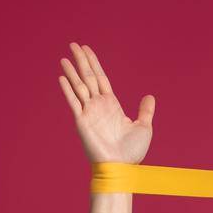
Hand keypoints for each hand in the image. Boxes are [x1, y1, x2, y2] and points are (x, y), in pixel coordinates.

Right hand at [58, 42, 154, 164]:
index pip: (100, 78)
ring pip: (79, 86)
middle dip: (81, 61)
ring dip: (71, 72)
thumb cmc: (131, 152)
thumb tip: (150, 96)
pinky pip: (74, 102)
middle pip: (88, 77)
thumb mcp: (144, 127)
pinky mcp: (82, 122)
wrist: (121, 168)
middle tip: (74, 44)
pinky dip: (67, 90)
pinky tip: (62, 78)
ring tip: (64, 58)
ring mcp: (89, 113)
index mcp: (111, 105)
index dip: (94, 63)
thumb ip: (145, 111)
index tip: (86, 50)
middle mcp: (98, 106)